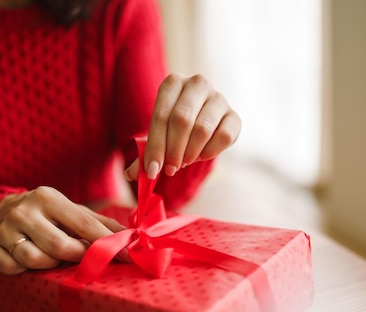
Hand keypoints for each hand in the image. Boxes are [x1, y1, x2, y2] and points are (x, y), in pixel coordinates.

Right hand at [0, 186, 125, 274]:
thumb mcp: (73, 212)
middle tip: (82, 258)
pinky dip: (25, 271)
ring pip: (35, 260)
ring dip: (50, 265)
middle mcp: (24, 211)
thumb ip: (101, 224)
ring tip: (54, 258)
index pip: (83, 224)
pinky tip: (30, 262)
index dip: (106, 243)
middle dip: (77, 256)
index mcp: (48, 198)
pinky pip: (12, 269)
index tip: (126, 257)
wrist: (2, 210)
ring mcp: (4, 230)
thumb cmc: (49, 216)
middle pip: (60, 246)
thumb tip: (133, 238)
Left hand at [124, 73, 240, 179]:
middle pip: (182, 120)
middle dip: (173, 150)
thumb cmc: (175, 127)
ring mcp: (219, 98)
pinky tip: (201, 155)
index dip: (156, 146)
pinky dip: (209, 152)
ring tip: (184, 162)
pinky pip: (223, 137)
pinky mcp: (234, 116)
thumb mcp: (159, 134)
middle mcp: (197, 84)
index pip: (161, 116)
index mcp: (173, 83)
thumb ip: (145, 153)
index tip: (152, 170)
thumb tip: (131, 174)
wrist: (203, 121)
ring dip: (190, 152)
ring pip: (202, 129)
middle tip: (169, 169)